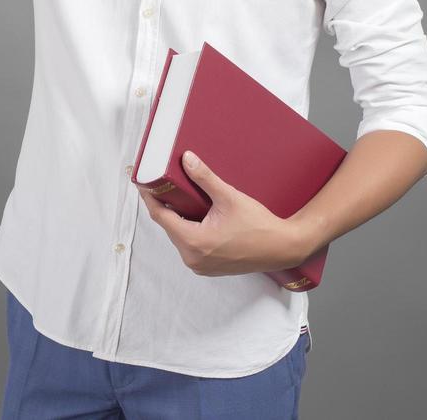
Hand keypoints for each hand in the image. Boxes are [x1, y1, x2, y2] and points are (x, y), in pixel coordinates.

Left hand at [138, 150, 303, 276]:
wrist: (283, 248)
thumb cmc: (259, 226)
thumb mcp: (229, 197)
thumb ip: (204, 178)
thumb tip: (187, 160)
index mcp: (194, 242)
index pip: (160, 216)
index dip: (150, 197)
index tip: (143, 182)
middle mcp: (193, 258)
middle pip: (169, 226)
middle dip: (167, 205)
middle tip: (164, 184)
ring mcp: (200, 265)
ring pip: (179, 236)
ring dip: (179, 218)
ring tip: (182, 197)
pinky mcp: (209, 267)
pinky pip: (190, 245)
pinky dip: (190, 230)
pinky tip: (197, 215)